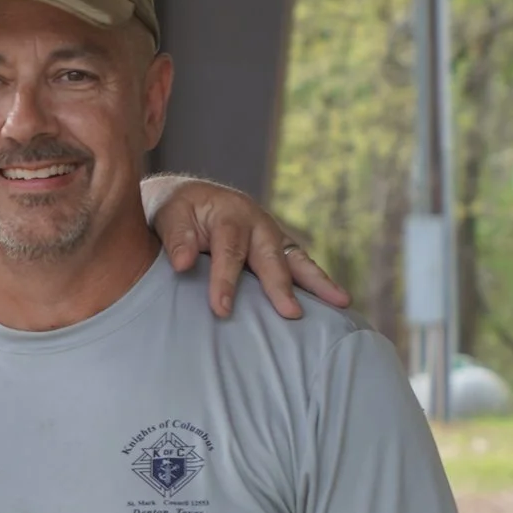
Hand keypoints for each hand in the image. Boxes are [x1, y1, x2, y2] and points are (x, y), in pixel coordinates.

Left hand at [147, 175, 348, 320]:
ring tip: (342, 302)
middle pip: (272, 256)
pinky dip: (317, 283)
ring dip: (318, 282)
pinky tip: (336, 304)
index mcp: (231, 214)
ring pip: (297, 260)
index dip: (226, 281)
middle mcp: (258, 223)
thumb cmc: (177, 212)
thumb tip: (183, 265)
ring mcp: (273, 236)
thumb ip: (177, 238)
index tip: (222, 310)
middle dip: (281, 286)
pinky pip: (300, 266)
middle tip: (292, 314)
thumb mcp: (169, 217)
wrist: (188, 198)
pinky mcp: (279, 249)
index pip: (230, 251)